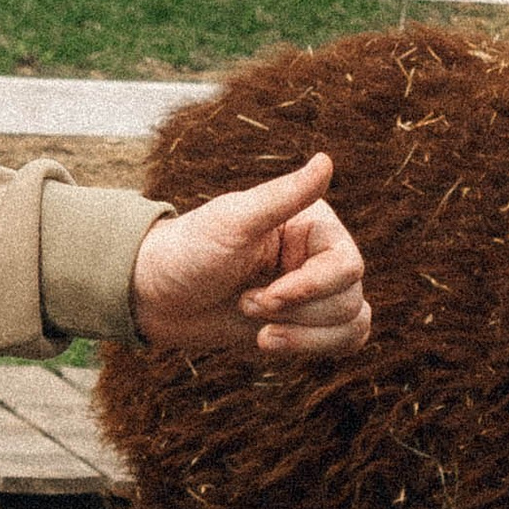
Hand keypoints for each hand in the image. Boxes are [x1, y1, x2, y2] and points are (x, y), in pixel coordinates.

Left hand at [128, 153, 370, 358]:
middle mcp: (319, 255)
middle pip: (349, 300)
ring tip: (256, 328)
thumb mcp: (233, 221)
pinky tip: (270, 340)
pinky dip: (311, 347)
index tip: (267, 296)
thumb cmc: (190, 249)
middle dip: (296, 315)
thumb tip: (326, 160)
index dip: (312, 288)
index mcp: (312, 224)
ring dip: (301, 336)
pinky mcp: (306, 323)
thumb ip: (284, 195)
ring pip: (352, 325)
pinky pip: (343, 341)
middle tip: (244, 304)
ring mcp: (315, 292)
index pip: (347, 266)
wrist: (157, 295)